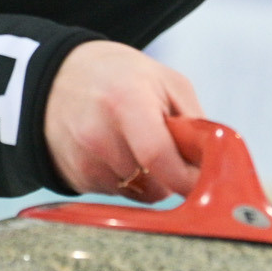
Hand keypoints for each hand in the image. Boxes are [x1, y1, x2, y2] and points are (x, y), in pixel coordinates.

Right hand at [43, 41, 202, 201]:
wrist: (56, 77)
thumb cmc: (116, 76)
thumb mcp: (165, 81)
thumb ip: (194, 122)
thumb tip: (214, 163)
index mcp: (126, 102)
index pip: (161, 159)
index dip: (188, 177)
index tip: (204, 182)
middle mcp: (98, 135)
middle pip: (153, 183)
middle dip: (170, 174)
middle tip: (165, 146)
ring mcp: (83, 160)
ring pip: (137, 193)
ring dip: (147, 178)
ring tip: (132, 143)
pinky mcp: (73, 178)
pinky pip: (116, 194)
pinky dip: (124, 179)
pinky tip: (112, 151)